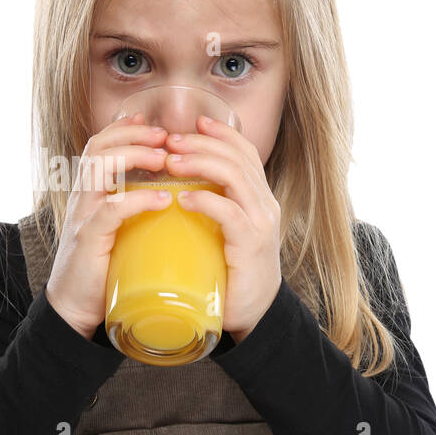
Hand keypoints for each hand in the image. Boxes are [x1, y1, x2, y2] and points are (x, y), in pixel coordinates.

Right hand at [45, 114, 172, 338]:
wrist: (76, 307)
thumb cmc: (106, 268)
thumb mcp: (121, 231)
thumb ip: (135, 211)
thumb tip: (172, 197)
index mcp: (90, 194)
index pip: (99, 147)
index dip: (123, 130)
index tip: (152, 124)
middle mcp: (83, 198)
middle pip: (98, 148)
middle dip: (132, 135)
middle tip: (165, 136)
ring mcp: (83, 217)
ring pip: (99, 169)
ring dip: (133, 157)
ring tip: (164, 159)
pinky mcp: (89, 241)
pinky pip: (110, 211)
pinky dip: (137, 200)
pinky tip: (162, 199)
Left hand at [161, 115, 281, 342]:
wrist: (252, 313)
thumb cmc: (230, 271)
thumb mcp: (224, 230)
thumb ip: (211, 205)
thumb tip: (175, 183)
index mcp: (259, 198)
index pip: (245, 152)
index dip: (221, 133)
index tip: (194, 122)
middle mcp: (266, 205)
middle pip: (238, 157)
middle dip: (201, 144)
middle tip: (169, 141)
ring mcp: (261, 224)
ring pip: (235, 176)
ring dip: (200, 163)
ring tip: (171, 162)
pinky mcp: (251, 245)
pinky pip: (230, 213)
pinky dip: (206, 200)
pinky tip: (183, 198)